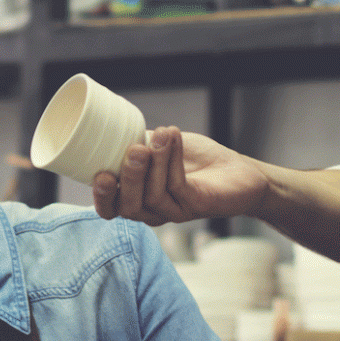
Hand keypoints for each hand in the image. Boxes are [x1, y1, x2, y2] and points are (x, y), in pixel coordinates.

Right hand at [91, 127, 266, 224]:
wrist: (238, 171)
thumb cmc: (198, 162)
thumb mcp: (160, 149)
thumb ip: (137, 144)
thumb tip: (114, 130)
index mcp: (138, 199)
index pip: (111, 209)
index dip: (102, 197)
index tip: (101, 175)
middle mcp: (153, 210)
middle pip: (129, 207)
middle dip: (129, 178)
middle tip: (136, 150)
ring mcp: (175, 211)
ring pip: (153, 196)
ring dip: (156, 161)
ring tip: (162, 134)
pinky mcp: (197, 205)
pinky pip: (178, 186)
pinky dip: (173, 159)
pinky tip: (173, 137)